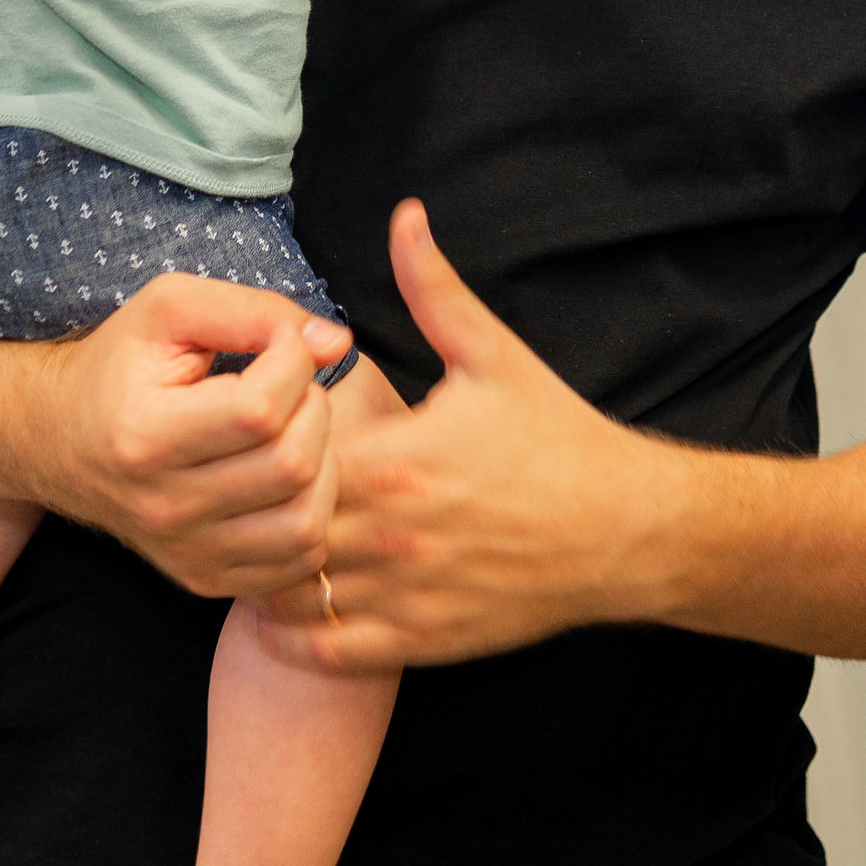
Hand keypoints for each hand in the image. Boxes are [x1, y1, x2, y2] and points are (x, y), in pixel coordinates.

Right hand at [38, 269, 359, 602]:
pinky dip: (313, 512)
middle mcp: (162, 506)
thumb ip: (253, 311)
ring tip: (293, 428)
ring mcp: (184, 552)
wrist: (62, 441)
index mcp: (144, 436)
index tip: (280, 342)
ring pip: (305, 521)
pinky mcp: (204, 578)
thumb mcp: (169, 309)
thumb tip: (335, 342)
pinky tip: (289, 475)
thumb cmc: (120, 366)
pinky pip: (298, 560)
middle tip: (289, 385)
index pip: (259, 410)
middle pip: (290, 464)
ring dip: (323, 463)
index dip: (293, 361)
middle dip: (312, 408)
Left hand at [262, 201, 669, 669]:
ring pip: (291, 595)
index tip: (258, 434)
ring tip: (257, 544)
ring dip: (263, 572)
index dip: (259, 447)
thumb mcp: (493, 355)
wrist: (625, 530)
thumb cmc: (556, 437)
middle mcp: (392, 533)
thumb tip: (403, 215)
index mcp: (398, 459)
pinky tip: (289, 607)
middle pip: (276, 528)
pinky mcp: (421, 641)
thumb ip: (433, 288)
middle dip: (253, 511)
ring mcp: (405, 593)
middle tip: (240, 492)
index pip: (283, 458)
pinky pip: (326, 651)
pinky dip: (294, 635)